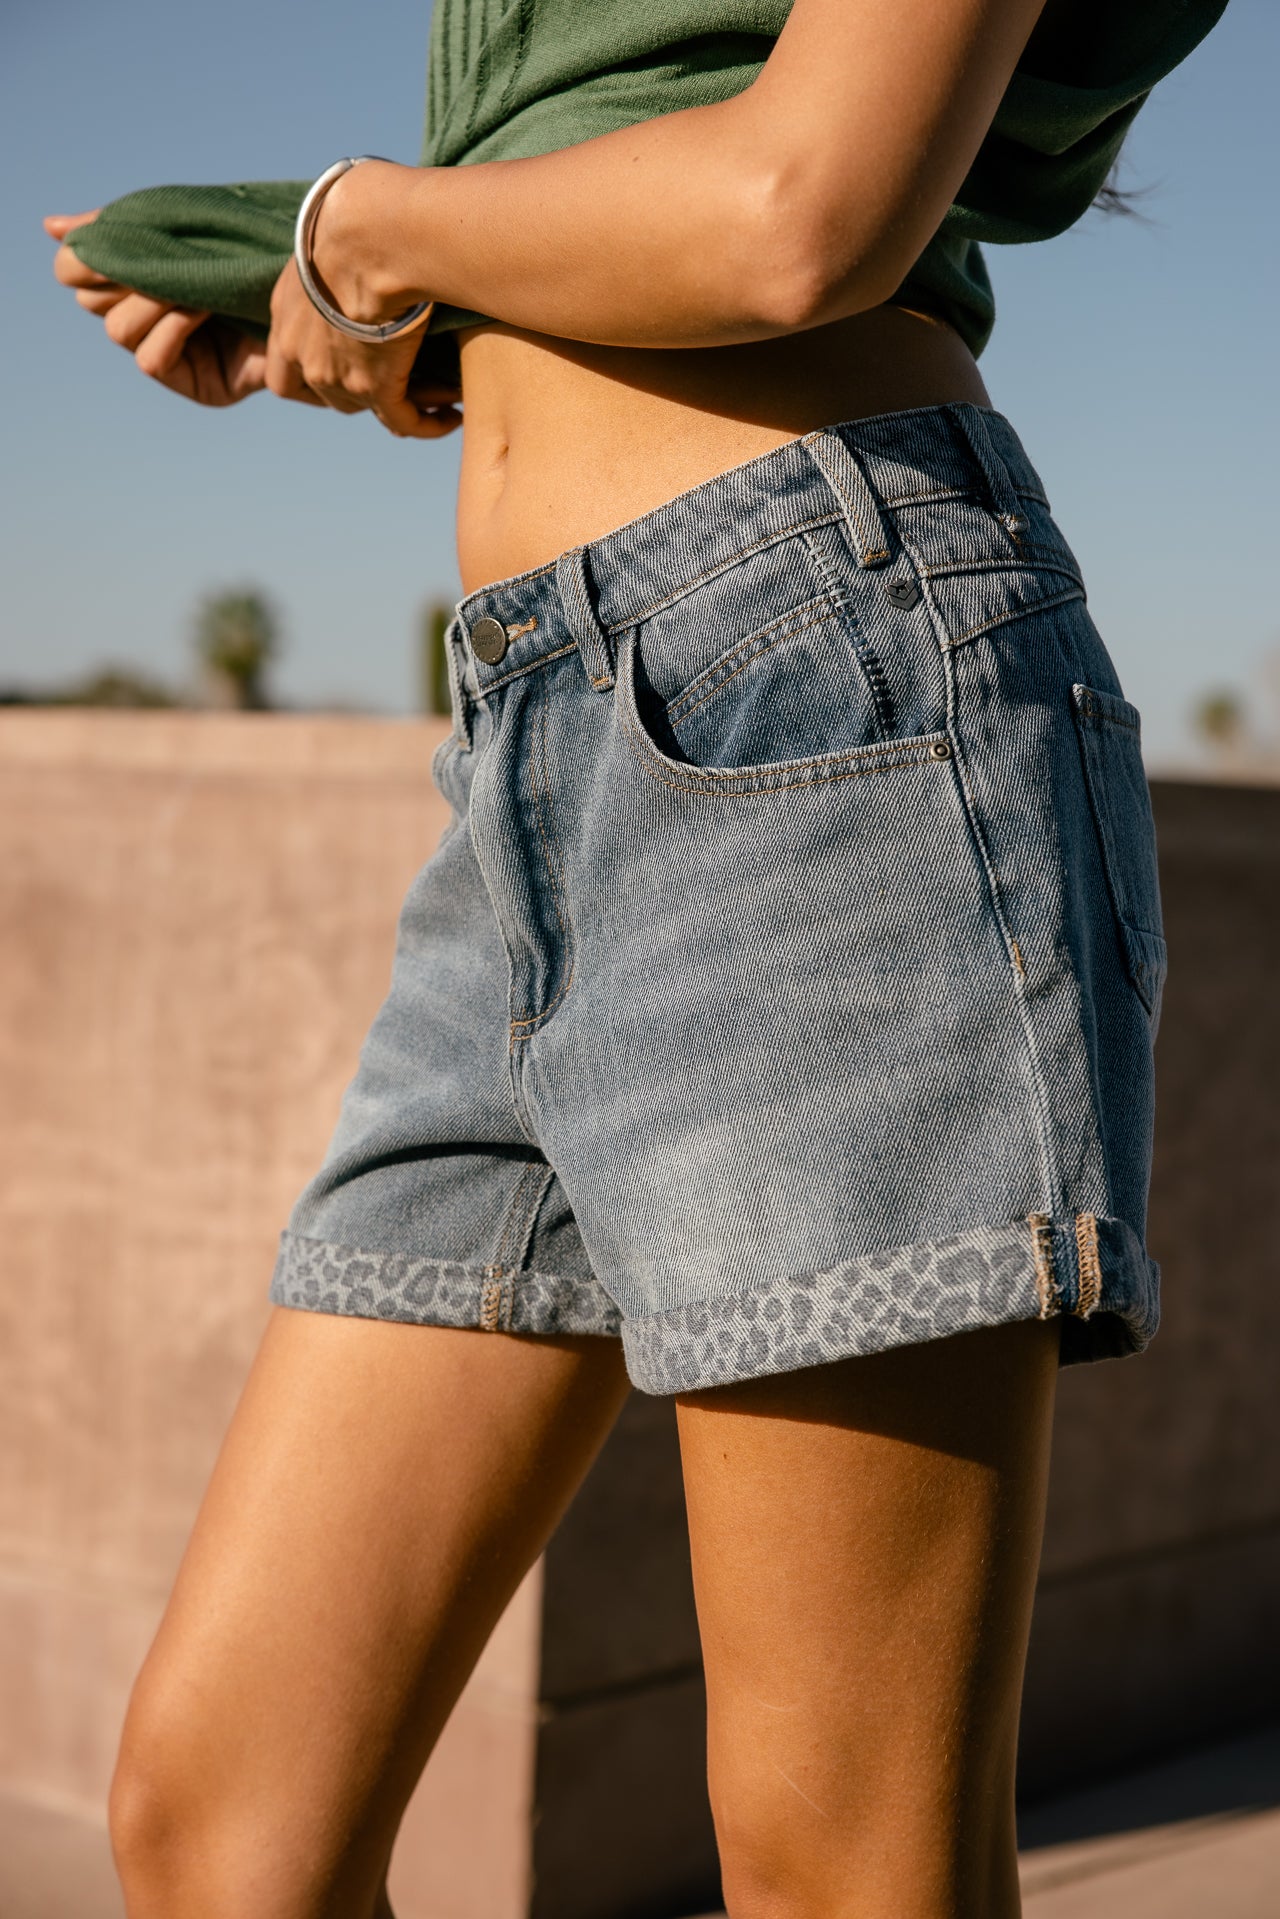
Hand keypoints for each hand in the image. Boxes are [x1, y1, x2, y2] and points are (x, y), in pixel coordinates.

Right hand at [45, 211, 266, 405]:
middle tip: (155, 259)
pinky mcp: (197, 385)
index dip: (84, 258)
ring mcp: (173, 357)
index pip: (78, 274)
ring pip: (118, 329)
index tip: (106, 240)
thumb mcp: (180, 231)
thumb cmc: (246, 254)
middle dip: (119, 276)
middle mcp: (149, 322)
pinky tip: (200, 310)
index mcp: (137, 283)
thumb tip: (49, 226)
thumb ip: (121, 227)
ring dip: (150, 300)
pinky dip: (170, 329)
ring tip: (190, 285)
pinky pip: (150, 359)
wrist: (311, 288)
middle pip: (91, 299)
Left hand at [265, 254, 460, 438]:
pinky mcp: (375, 387)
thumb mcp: (326, 238)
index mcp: (284, 315)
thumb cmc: (355, 217)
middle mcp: (300, 352)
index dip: (309, 380)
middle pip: (326, 395)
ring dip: (396, 399)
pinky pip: (402, 421)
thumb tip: (354, 243)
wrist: (371, 235)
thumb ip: (333, 259)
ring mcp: (335, 375)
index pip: (285, 372)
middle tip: (393, 375)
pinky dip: (427, 424)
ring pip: (364, 406)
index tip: (337, 367)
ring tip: (431, 388)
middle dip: (356, 390)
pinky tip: (451, 417)